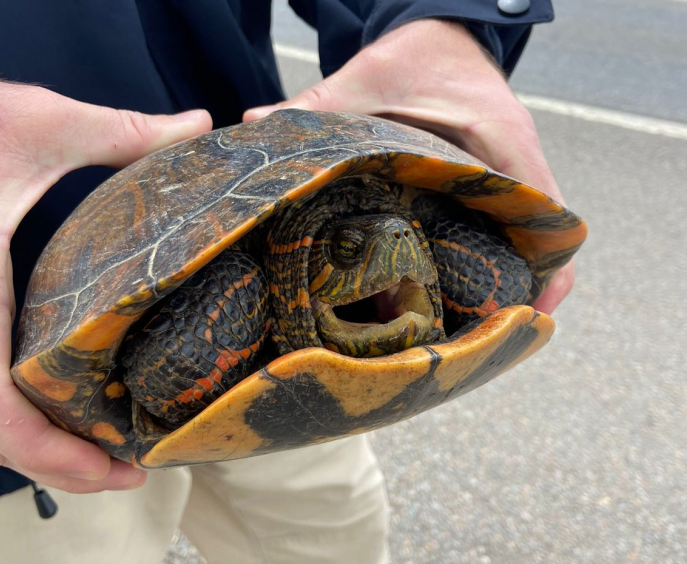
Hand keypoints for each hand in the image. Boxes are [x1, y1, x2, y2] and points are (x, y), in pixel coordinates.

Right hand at [0, 75, 211, 492]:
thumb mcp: (36, 120)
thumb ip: (121, 132)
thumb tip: (200, 126)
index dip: (52, 454)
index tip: (120, 468)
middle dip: (57, 465)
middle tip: (130, 469)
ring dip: (36, 447)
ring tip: (106, 450)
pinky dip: (15, 415)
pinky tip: (64, 405)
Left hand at [245, 19, 573, 313]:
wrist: (438, 32)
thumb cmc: (415, 53)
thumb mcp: (369, 77)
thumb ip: (322, 103)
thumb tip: (258, 121)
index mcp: (501, 140)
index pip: (545, 211)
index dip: (548, 268)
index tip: (531, 313)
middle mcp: (514, 163)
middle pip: (538, 242)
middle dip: (516, 291)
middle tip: (476, 339)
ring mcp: (505, 176)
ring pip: (522, 241)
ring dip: (501, 281)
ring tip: (460, 330)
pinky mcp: (486, 182)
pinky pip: (500, 227)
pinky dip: (487, 259)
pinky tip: (446, 291)